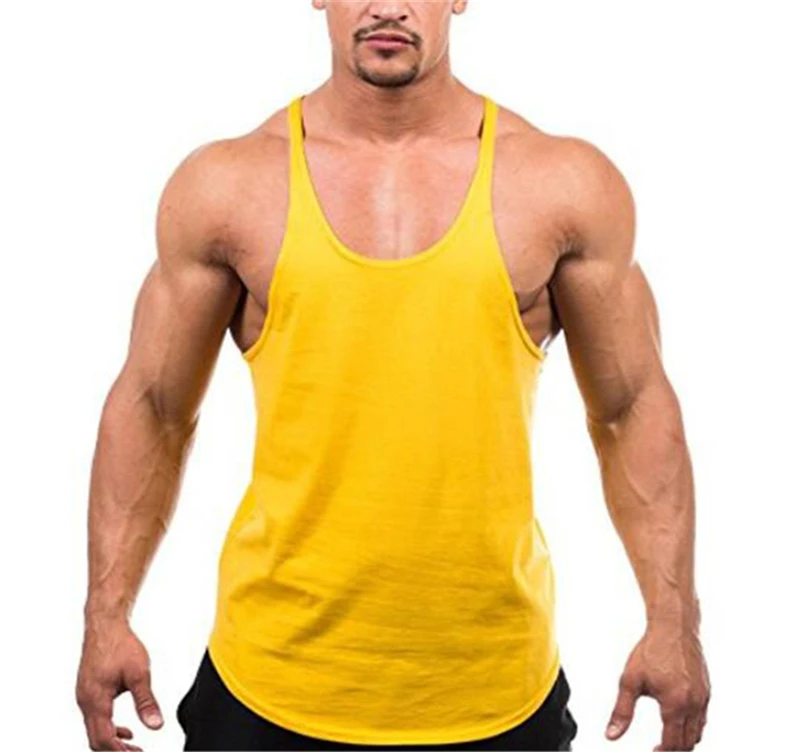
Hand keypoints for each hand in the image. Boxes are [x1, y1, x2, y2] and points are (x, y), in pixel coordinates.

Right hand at [76, 618, 163, 750]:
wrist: (105, 624)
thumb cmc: (120, 644)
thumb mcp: (139, 674)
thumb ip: (146, 702)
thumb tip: (156, 725)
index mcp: (95, 700)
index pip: (103, 739)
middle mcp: (85, 701)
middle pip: (96, 739)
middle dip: (115, 750)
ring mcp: (84, 696)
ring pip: (94, 729)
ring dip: (112, 740)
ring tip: (132, 745)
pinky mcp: (88, 690)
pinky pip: (95, 717)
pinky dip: (109, 728)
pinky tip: (125, 729)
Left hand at [606, 623, 709, 750]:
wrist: (673, 627)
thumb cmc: (651, 650)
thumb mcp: (630, 681)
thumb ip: (622, 711)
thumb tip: (611, 734)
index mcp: (675, 705)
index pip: (672, 744)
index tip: (652, 751)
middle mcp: (694, 704)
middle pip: (688, 742)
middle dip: (673, 749)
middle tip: (657, 749)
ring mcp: (703, 697)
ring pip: (698, 732)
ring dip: (684, 740)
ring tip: (667, 740)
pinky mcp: (706, 690)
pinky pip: (703, 717)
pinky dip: (692, 726)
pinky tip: (678, 721)